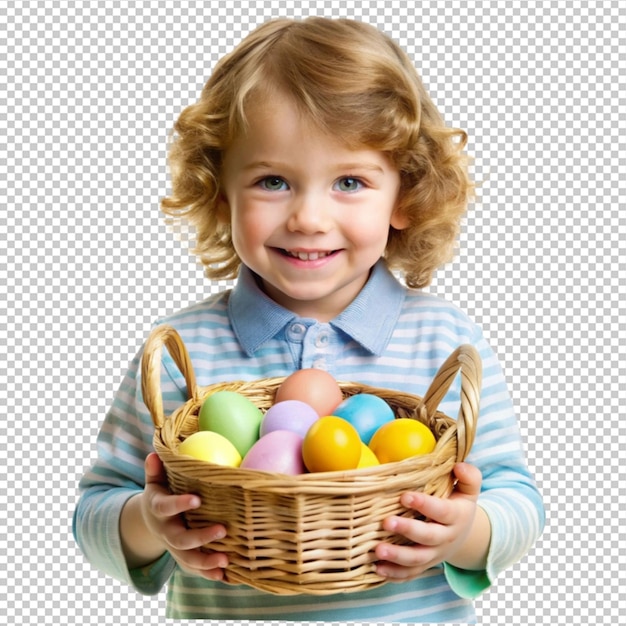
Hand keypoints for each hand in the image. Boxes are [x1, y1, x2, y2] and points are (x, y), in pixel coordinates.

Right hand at [139, 452, 228, 580]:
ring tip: (226, 561)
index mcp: (158, 509)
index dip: (180, 504)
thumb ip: (155, 469)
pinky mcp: (184, 557)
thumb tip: (155, 453)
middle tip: (223, 530)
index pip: (167, 507)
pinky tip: (226, 576)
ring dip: (206, 562)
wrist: (151, 521)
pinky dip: (209, 574)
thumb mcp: (154, 481)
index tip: (197, 500)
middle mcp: (166, 531)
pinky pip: (195, 569)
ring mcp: (174, 548)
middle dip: (201, 537)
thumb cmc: (161, 493)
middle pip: (180, 539)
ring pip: (188, 559)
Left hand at [375, 462, 482, 580]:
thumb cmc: (459, 504)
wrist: (465, 536)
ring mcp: (434, 555)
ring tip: (377, 550)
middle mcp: (446, 538)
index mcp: (456, 517)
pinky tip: (377, 569)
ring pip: (417, 560)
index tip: (405, 496)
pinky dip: (394, 574)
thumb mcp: (469, 490)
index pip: (442, 511)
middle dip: (408, 530)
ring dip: (397, 556)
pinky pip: (410, 574)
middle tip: (386, 522)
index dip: (424, 505)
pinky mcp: (423, 566)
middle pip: (428, 537)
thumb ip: (469, 477)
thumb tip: (459, 466)